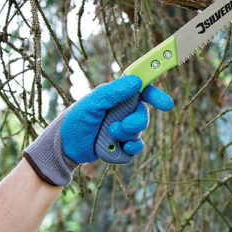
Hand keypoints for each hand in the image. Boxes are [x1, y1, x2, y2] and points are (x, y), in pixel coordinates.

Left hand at [23, 75, 173, 185]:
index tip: (167, 105)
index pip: (143, 91)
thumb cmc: (76, 119)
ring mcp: (123, 129)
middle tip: (120, 127)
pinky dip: (130, 150)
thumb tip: (137, 81)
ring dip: (127, 135)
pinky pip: (135, 149)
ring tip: (110, 135)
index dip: (157, 95)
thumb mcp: (92, 103)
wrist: (65, 146)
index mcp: (119, 96)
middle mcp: (123, 111)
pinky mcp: (121, 146)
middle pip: (144, 115)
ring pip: (140, 132)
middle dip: (136, 122)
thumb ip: (114, 92)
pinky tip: (120, 149)